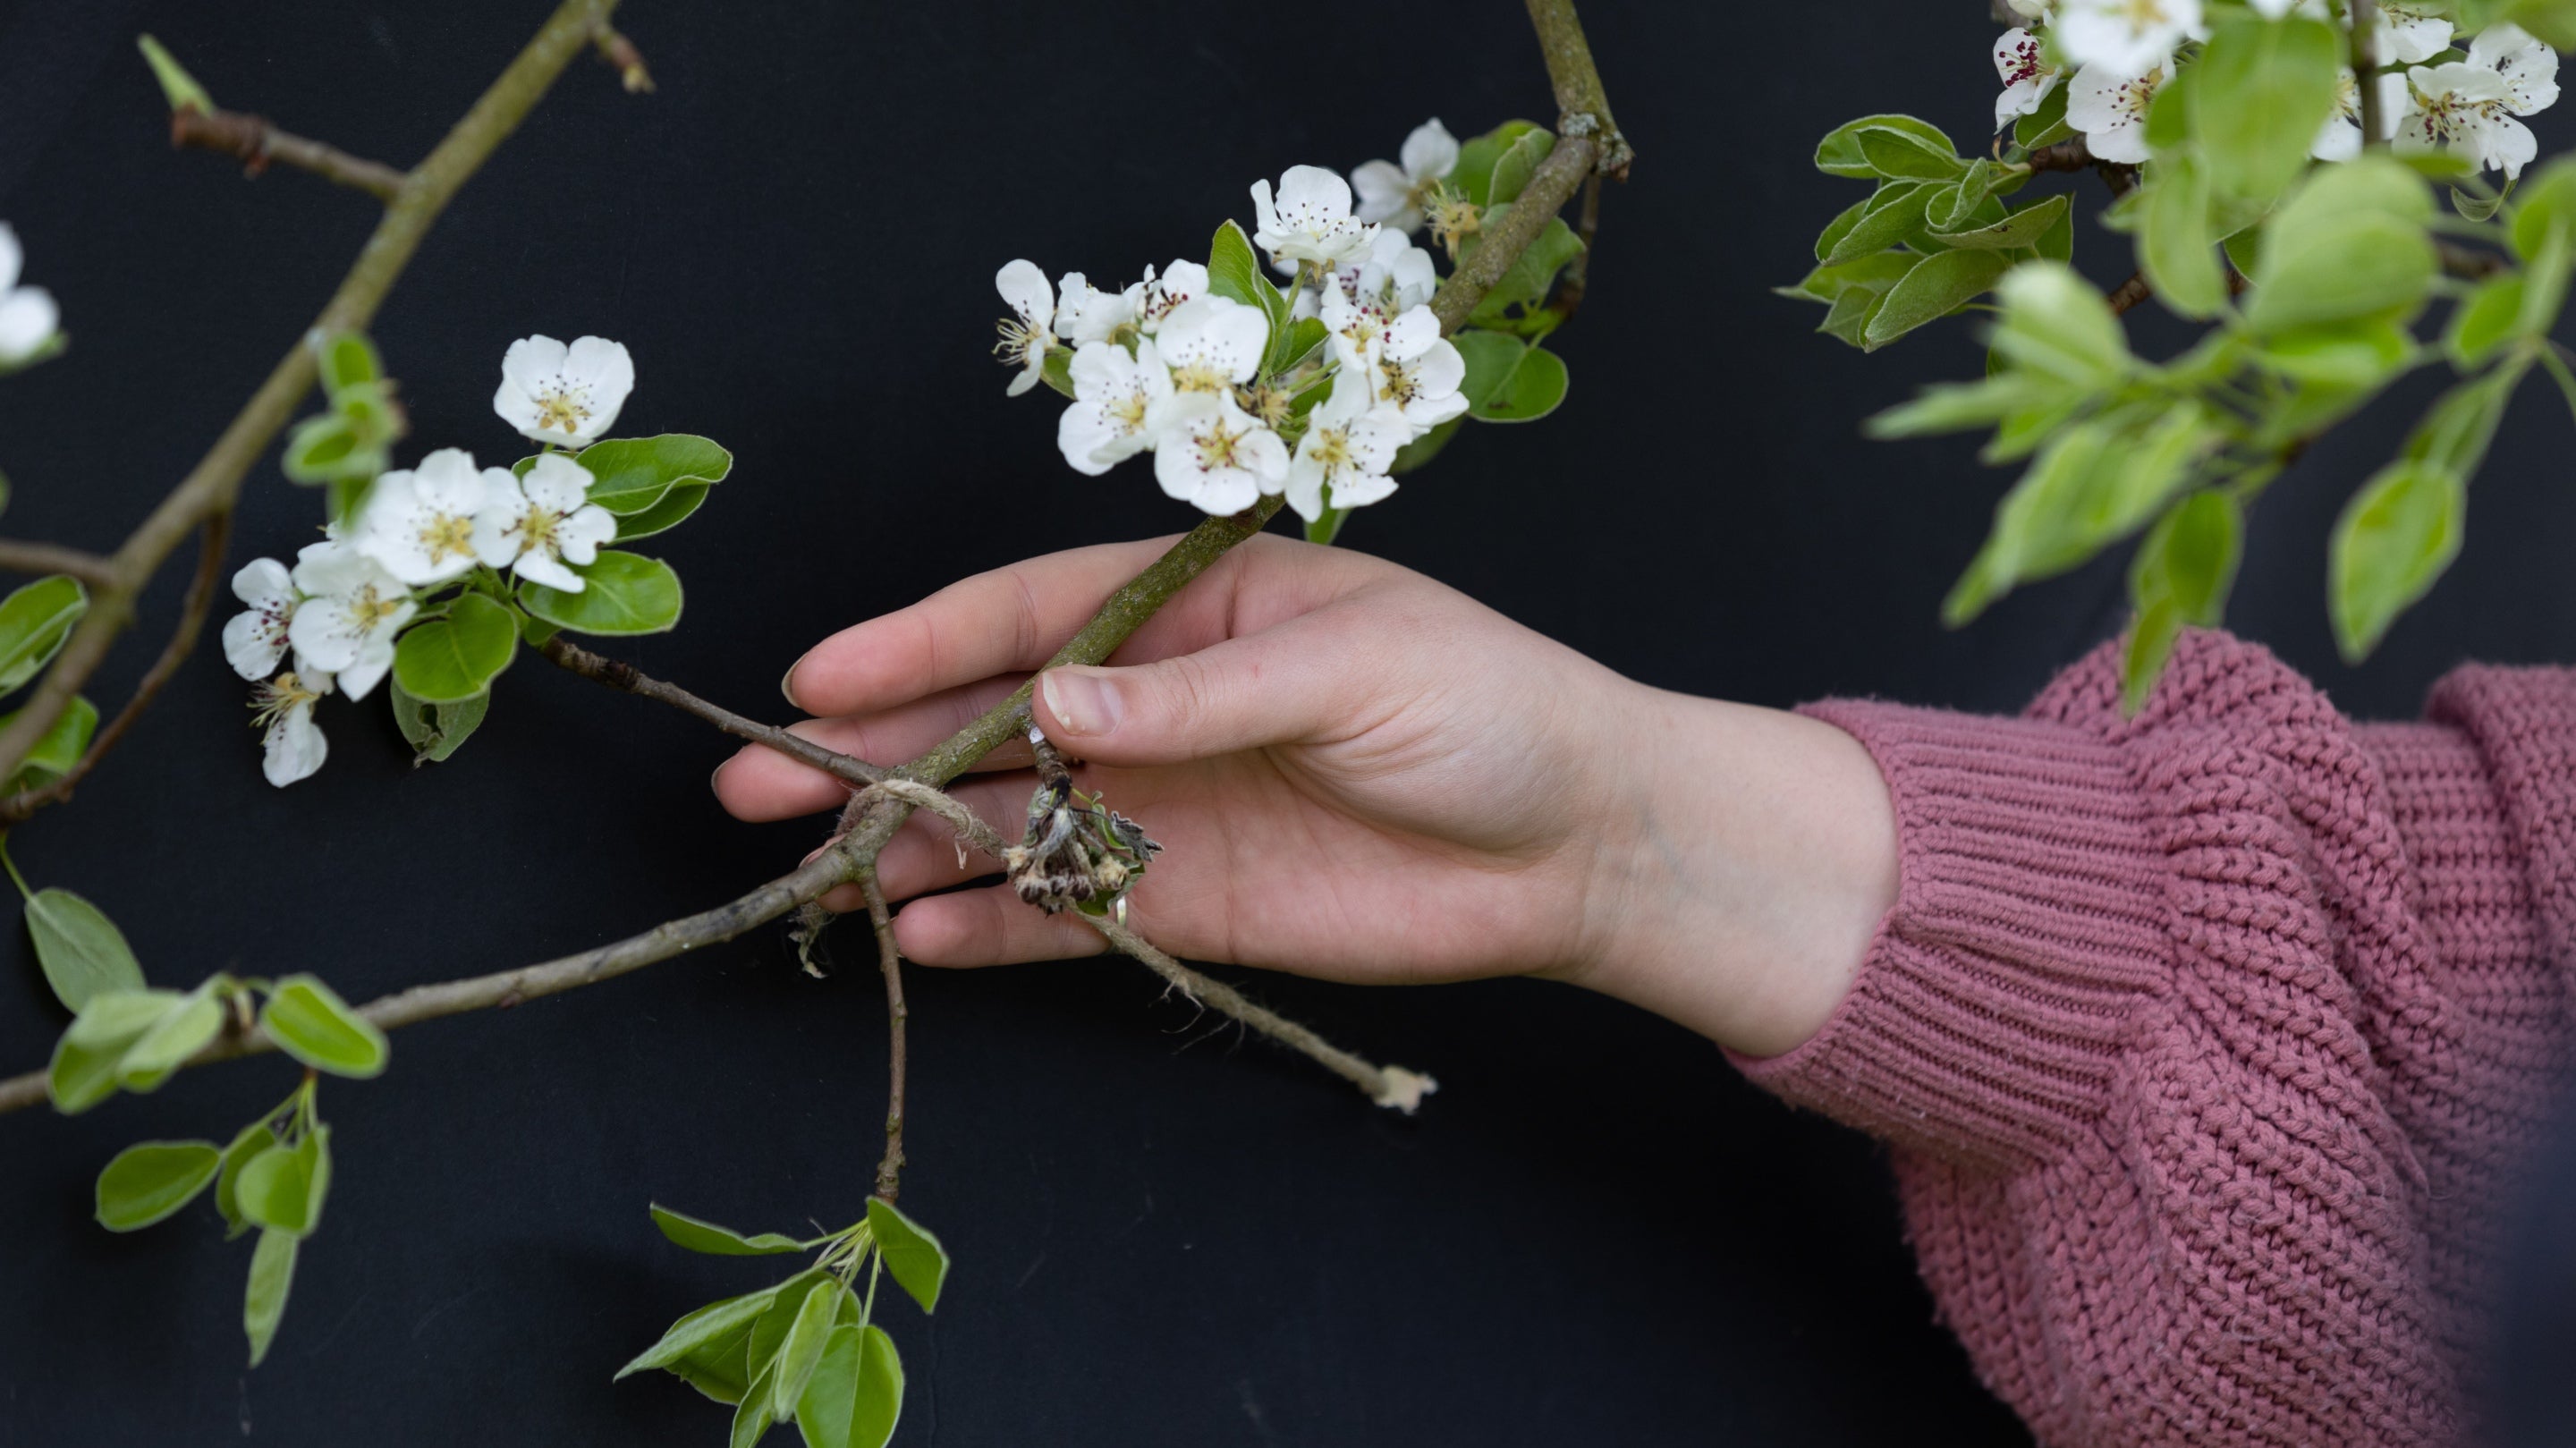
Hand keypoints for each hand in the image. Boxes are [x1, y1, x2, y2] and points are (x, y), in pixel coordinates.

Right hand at [712, 535, 1896, 1056]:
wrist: (1585, 844)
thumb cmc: (1487, 709)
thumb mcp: (1350, 667)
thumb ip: (1197, 696)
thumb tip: (1054, 707)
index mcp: (1194, 609)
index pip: (1029, 617)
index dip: (919, 644)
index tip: (818, 677)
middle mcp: (1161, 705)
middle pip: (989, 725)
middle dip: (874, 754)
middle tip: (758, 787)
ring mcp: (1168, 809)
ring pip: (1009, 826)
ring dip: (909, 848)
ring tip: (810, 877)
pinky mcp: (1192, 906)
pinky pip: (1072, 915)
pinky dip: (997, 930)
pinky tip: (919, 938)